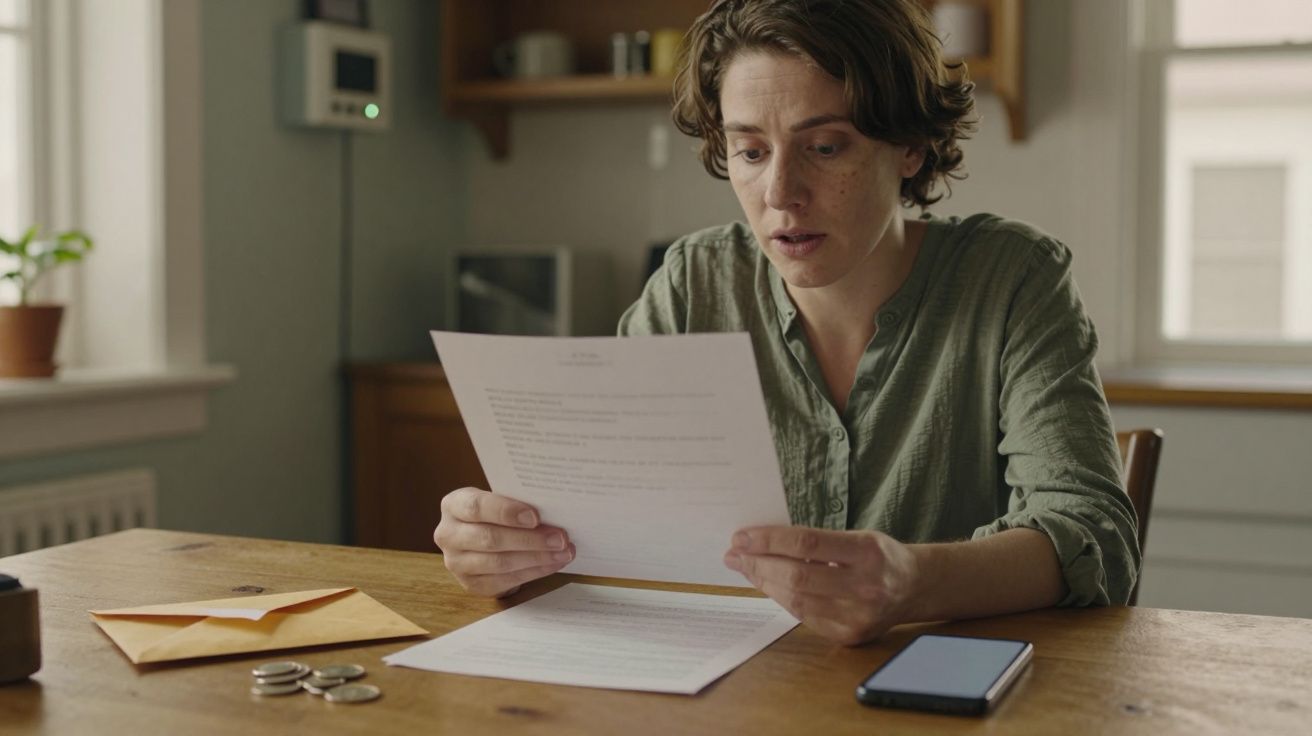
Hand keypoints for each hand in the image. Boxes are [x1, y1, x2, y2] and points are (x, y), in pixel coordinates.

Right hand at [433, 487, 574, 597]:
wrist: (481, 538)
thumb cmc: (495, 512)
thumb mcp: (498, 499)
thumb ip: (516, 502)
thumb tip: (554, 510)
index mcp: (453, 505)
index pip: (477, 507)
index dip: (506, 512)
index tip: (535, 516)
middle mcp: (448, 534)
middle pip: (490, 539)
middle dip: (530, 539)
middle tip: (560, 538)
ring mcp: (456, 563)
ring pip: (500, 563)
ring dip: (537, 558)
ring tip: (564, 552)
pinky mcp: (471, 584)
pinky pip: (506, 581)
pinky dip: (534, 572)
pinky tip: (553, 564)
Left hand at [724, 526, 918, 645]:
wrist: (914, 588)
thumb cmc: (878, 556)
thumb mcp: (857, 537)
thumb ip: (815, 540)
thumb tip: (761, 541)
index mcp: (868, 553)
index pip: (807, 544)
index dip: (769, 540)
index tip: (742, 536)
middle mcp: (866, 586)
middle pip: (798, 576)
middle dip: (759, 563)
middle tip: (735, 552)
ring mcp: (858, 616)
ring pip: (796, 600)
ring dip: (763, 582)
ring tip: (744, 567)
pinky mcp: (850, 635)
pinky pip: (804, 616)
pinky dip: (781, 598)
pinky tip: (767, 584)